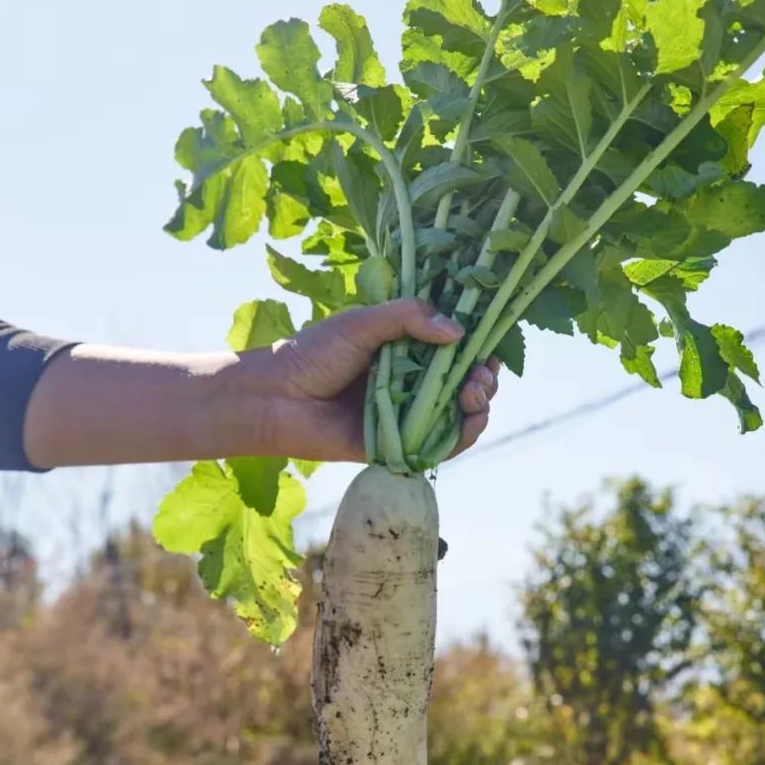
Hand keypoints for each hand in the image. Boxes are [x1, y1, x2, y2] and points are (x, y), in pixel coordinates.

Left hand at [253, 297, 499, 463]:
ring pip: (458, 415)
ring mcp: (406, 416)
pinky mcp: (398, 446)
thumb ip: (407, 317)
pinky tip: (470, 419)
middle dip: (483, 378)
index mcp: (405, 351)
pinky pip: (438, 445)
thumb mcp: (362, 323)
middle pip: (464, 384)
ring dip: (479, 404)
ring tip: (475, 391)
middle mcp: (411, 384)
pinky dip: (462, 435)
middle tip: (482, 373)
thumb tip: (458, 331)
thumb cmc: (313, 353)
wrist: (274, 397)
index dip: (478, 347)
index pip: (454, 349)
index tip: (489, 344)